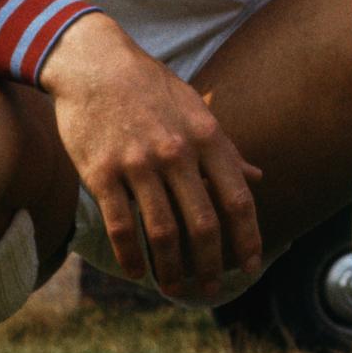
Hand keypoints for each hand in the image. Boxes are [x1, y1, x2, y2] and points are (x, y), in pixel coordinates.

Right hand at [40, 13, 263, 298]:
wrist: (94, 63)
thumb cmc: (150, 88)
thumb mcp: (197, 110)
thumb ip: (226, 149)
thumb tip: (258, 177)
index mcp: (207, 138)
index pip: (237, 199)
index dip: (248, 237)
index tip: (252, 264)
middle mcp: (177, 153)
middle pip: (203, 224)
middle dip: (211, 264)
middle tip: (210, 289)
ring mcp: (137, 164)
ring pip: (162, 232)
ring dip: (172, 268)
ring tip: (176, 288)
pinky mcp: (100, 172)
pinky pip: (120, 225)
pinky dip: (131, 255)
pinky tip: (138, 272)